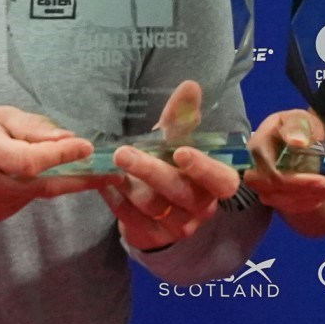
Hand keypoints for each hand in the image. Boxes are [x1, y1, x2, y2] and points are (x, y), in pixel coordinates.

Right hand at [0, 106, 109, 221]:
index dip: (60, 157)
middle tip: (111, 173)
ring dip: (60, 181)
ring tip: (79, 165)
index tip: (87, 147)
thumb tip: (68, 140)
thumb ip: (33, 128)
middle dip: (80, 179)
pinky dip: (39, 187)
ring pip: (38, 195)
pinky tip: (38, 174)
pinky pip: (27, 201)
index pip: (28, 161)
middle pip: (41, 186)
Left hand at [102, 81, 241, 248]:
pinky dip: (115, 199)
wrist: (159, 208)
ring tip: (110, 164)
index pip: (221, 181)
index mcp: (217, 183)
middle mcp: (202, 208)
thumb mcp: (178, 142)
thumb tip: (190, 85)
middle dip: (150, 171)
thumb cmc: (173, 167)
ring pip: (153, 206)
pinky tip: (103, 182)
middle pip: (179, 192)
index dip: (203, 168)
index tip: (180, 152)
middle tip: (122, 153)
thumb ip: (183, 117)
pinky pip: (131, 219)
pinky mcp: (153, 238)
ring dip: (128, 183)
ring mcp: (178, 227)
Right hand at [242, 109, 324, 231]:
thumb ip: (297, 127)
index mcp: (259, 147)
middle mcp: (257, 172)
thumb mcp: (298, 119)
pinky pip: (301, 206)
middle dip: (316, 191)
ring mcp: (267, 190)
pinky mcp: (280, 201)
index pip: (271, 173)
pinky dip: (324, 198)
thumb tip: (297, 142)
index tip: (324, 182)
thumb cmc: (297, 127)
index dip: (296, 181)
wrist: (298, 142)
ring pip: (295, 201)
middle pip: (283, 192)